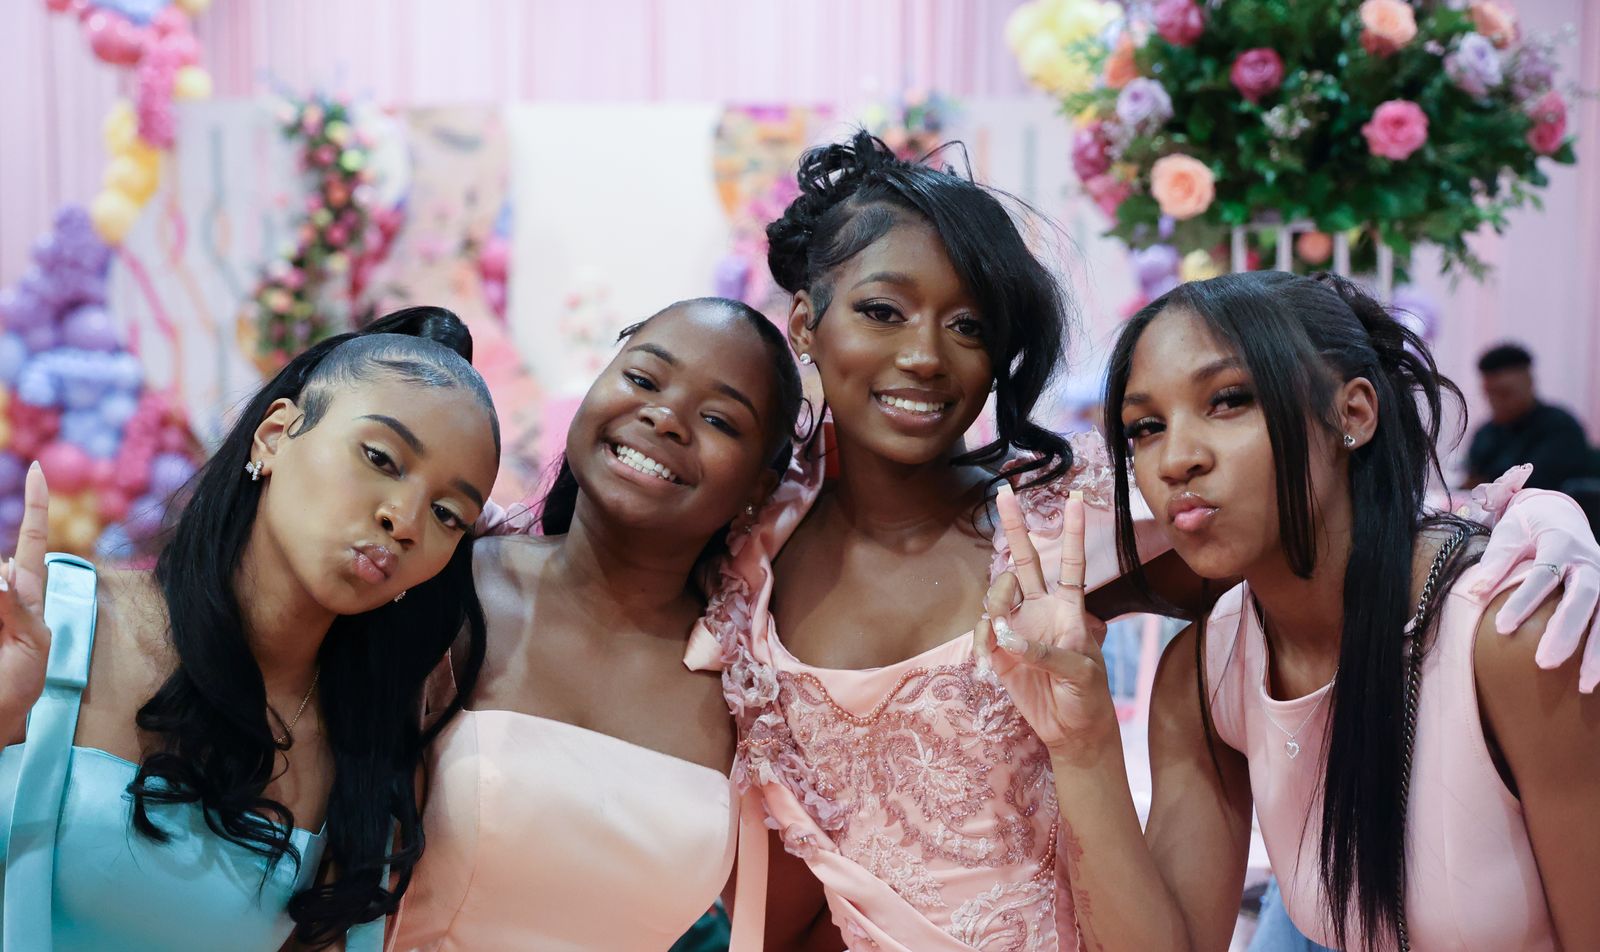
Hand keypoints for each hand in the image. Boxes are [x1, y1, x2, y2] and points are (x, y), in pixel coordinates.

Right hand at [0, 463, 52, 743]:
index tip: (37, 470)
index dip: (35, 506)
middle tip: (4, 636)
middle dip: (3, 591)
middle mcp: (0, 592)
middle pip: (0, 563)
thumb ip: (17, 609)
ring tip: (1, 648)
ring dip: (2, 609)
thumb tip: (1, 570)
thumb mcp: (31, 648)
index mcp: (24, 594)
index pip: (30, 541)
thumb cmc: (18, 688)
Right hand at [973, 484, 1116, 756]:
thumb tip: (1008, 633)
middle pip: (1025, 561)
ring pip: (997, 595)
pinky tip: (987, 665)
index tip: (1074, 498)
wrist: (1072, 730)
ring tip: (999, 638)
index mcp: (1069, 609)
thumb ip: (1048, 651)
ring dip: (995, 606)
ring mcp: (1018, 627)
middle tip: (1003, 494)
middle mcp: (1041, 609)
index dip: (1073, 532)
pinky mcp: (1000, 650)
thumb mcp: (1081, 673)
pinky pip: (983, 633)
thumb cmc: (1088, 697)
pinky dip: (982, 645)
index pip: (1071, 563)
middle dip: (1015, 527)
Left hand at [1473, 488, 1599, 691]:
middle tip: (1544, 663)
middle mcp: (1588, 560)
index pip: (1542, 576)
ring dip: (1597, 651)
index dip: (1524, 602)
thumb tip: (1474, 592)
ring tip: (1584, 684)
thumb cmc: (1529, 525)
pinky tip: (1597, 676)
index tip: (1501, 628)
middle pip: (1583, 598)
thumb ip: (1496, 560)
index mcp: (1560, 543)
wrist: (1561, 512)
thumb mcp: (1509, 532)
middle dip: (1567, 632)